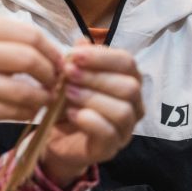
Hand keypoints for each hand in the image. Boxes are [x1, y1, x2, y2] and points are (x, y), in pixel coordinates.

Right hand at [0, 14, 62, 138]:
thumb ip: (4, 40)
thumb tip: (51, 52)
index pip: (29, 34)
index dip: (52, 50)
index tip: (61, 61)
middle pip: (29, 59)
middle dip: (52, 73)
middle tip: (57, 82)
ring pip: (24, 90)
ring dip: (43, 97)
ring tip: (47, 98)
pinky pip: (11, 111)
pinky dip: (28, 112)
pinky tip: (30, 110)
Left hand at [39, 42, 143, 187]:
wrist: (57, 137)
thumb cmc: (69, 102)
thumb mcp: (70, 77)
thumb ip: (78, 60)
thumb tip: (82, 41)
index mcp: (129, 81)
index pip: (128, 63)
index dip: (103, 57)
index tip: (76, 55)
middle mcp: (134, 105)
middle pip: (129, 87)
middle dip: (96, 77)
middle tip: (68, 73)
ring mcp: (125, 130)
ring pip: (123, 111)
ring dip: (92, 98)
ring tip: (67, 93)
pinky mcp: (111, 149)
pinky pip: (109, 134)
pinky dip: (89, 121)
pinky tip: (71, 113)